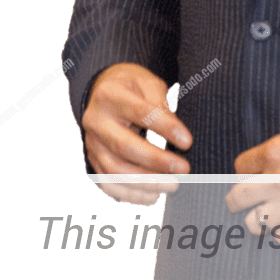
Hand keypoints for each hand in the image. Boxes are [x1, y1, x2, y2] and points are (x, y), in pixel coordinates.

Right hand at [82, 62, 191, 204]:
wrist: (103, 89)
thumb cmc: (132, 85)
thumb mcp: (148, 83)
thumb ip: (161, 104)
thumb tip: (174, 135)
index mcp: (110, 95)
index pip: (140, 113)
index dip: (165, 128)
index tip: (188, 142)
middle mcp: (95, 121)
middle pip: (125, 147)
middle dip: (156, 161)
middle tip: (183, 170)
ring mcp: (92, 143)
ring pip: (116, 170)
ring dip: (146, 182)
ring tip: (172, 185)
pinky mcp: (93, 159)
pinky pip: (108, 183)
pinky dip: (130, 193)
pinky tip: (152, 196)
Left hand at [227, 111, 279, 244]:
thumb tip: (262, 172)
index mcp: (276, 151)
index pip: (240, 167)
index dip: (247, 170)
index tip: (255, 173)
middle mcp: (279, 180)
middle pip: (237, 198)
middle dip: (239, 198)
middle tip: (245, 199)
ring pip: (256, 224)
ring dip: (260, 216)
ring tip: (270, 211)